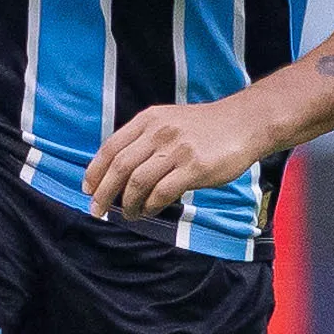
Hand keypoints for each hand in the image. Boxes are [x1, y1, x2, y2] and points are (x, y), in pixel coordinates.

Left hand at [82, 98, 272, 221]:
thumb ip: (145, 138)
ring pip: (138, 181)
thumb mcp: (169, 120)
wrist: (245, 123)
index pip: (111, 147)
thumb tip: (119, 169)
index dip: (95, 171)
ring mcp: (177, 149)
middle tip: (97, 210)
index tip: (88, 189)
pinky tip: (148, 211)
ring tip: (127, 214)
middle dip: (104, 192)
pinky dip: (150, 205)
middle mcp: (159, 132)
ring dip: (127, 203)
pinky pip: (162, 192)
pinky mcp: (195, 167)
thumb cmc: (205, 127)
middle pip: (119, 166)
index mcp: (148, 119)